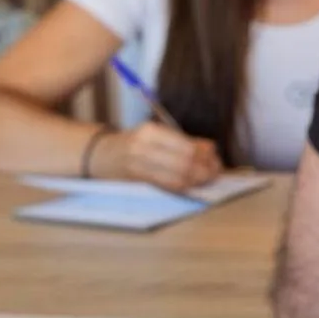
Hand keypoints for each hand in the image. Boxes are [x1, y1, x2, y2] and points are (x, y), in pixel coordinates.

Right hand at [95, 123, 222, 191]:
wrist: (102, 155)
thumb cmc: (135, 144)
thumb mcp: (156, 135)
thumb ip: (183, 141)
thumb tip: (210, 149)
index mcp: (150, 131)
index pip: (186, 146)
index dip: (205, 156)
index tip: (216, 159)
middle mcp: (143, 147)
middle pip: (184, 162)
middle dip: (205, 169)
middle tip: (215, 172)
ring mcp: (138, 166)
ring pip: (177, 177)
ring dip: (197, 180)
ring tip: (206, 179)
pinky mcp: (137, 182)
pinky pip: (167, 186)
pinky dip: (184, 186)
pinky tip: (191, 184)